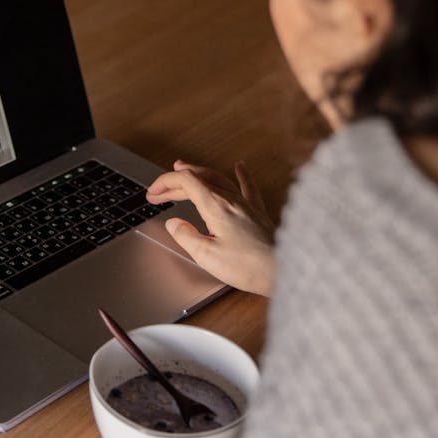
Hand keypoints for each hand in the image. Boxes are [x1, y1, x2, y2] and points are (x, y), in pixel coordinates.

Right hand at [147, 160, 275, 295]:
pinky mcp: (258, 213)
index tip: (153, 192)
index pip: (185, 181)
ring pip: (218, 179)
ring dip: (198, 174)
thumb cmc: (249, 267)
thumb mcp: (207, 256)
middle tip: (159, 192)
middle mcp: (231, 199)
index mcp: (216, 206)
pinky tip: (240, 166)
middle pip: (198, 179)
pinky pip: (247, 186)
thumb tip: (174, 224)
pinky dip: (241, 175)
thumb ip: (187, 236)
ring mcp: (246, 204)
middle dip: (175, 182)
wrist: (285, 271)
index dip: (165, 182)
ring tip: (185, 168)